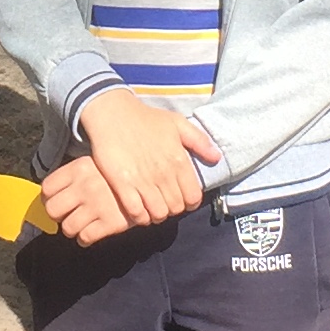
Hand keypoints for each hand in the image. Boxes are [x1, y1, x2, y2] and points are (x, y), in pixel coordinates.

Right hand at [52, 88, 211, 242]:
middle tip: (166, 201)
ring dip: (157, 215)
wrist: (112, 113)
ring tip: (152, 207)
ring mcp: (142, 180)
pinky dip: (140, 217)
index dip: (190, 202)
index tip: (182, 198)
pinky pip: (137, 213)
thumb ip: (199, 141)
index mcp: (179, 160)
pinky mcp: (122, 184)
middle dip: (173, 208)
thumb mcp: (177, 122)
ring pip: (158, 214)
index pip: (193, 197)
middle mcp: (163, 174)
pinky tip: (138, 208)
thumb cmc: (146, 118)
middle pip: (176, 208)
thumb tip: (216, 158)